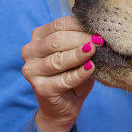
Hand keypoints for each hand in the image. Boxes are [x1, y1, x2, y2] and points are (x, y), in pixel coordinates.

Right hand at [21, 16, 102, 131]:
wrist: (64, 106)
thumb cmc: (72, 74)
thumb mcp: (77, 53)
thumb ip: (83, 41)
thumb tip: (99, 32)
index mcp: (38, 37)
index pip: (59, 25)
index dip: (80, 26)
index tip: (99, 28)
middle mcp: (30, 51)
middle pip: (57, 40)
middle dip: (81, 39)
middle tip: (100, 40)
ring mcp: (32, 70)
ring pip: (58, 59)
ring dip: (79, 55)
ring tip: (95, 51)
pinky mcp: (40, 88)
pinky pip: (64, 79)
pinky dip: (80, 73)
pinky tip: (91, 68)